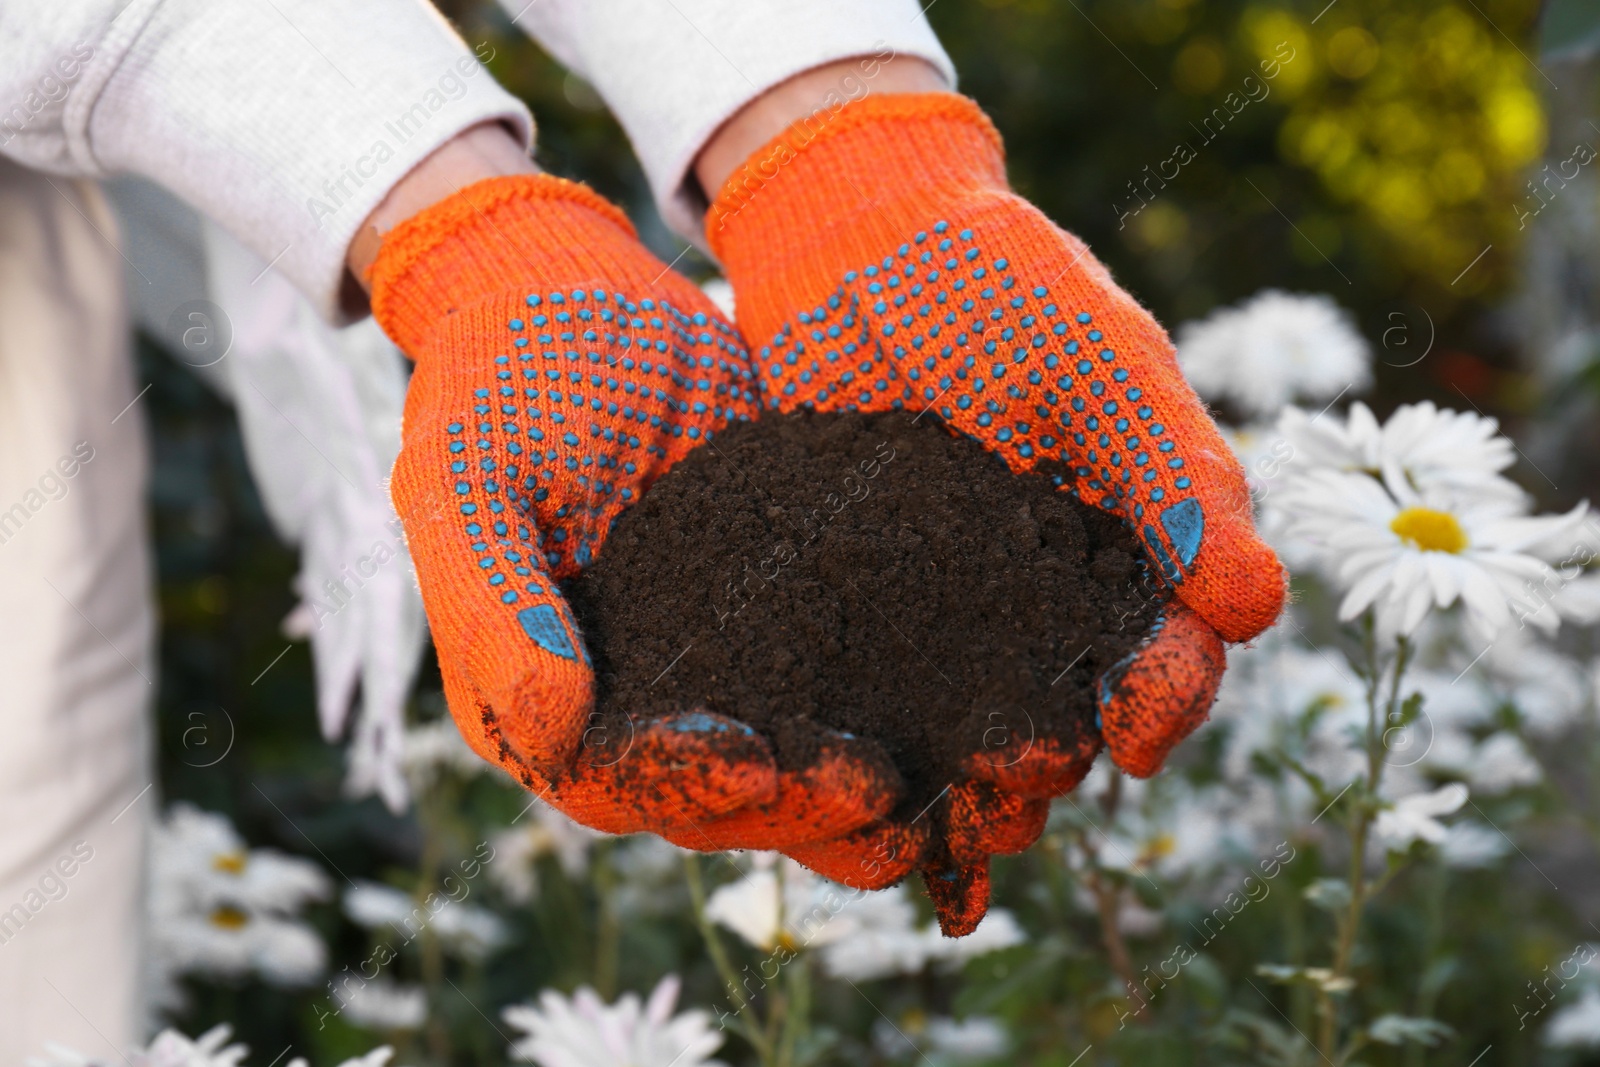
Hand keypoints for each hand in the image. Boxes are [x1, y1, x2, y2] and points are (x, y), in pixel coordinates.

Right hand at [367, 172, 897, 846]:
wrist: (578, 291)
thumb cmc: (504, 374)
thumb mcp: (467, 474)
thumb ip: (491, 604)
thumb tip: (549, 729)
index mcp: (540, 699)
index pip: (616, 779)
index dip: (688, 784)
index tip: (761, 766)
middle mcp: (640, 707)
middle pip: (728, 795)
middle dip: (807, 804)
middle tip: (887, 792)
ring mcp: (725, 667)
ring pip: (805, 759)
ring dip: (880, 788)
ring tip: (961, 790)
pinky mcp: (797, 616)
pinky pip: (858, 675)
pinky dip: (919, 700)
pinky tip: (987, 705)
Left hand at [703, 92, 1277, 931]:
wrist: (859, 233)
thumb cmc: (1003, 278)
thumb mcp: (1103, 362)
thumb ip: (1177, 475)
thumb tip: (1256, 610)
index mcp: (1130, 538)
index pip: (1168, 643)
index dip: (1165, 697)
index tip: (1134, 733)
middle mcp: (1044, 587)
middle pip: (1070, 703)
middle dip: (1057, 757)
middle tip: (1024, 793)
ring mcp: (947, 597)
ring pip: (973, 714)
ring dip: (968, 776)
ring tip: (945, 824)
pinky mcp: (858, 592)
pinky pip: (874, 680)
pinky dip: (875, 734)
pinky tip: (853, 777)